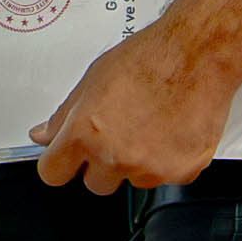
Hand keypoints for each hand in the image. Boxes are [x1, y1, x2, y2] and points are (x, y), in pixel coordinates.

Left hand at [31, 21, 241, 196]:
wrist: (197, 55)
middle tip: (118, 134)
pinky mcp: (180, 172)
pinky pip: (166, 178)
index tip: (67, 158)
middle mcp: (115, 156)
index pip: (53, 174)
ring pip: (133, 182)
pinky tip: (171, 131)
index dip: (60, 164)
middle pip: (95, 184)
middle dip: (101, 165)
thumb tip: (44, 134)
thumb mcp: (92, 80)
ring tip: (150, 125)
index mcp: (85, 134)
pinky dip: (168, 161)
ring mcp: (149, 168)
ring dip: (137, 163)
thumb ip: (65, 115)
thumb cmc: (149, 60)